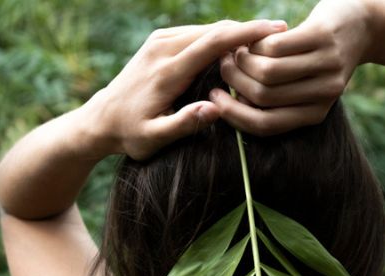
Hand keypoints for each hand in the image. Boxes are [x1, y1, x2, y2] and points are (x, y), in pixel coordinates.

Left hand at [86, 20, 288, 159]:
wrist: (101, 119)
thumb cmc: (130, 135)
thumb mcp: (154, 139)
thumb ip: (184, 124)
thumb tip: (216, 108)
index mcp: (167, 70)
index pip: (214, 42)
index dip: (247, 33)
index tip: (276, 30)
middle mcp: (163, 47)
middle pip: (215, 29)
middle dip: (249, 29)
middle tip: (283, 33)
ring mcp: (161, 40)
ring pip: (207, 28)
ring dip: (237, 32)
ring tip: (268, 39)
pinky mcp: (161, 40)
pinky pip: (197, 33)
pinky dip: (220, 37)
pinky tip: (240, 46)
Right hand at [211, 0, 374, 135]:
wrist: (360, 23)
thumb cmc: (320, 57)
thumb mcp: (303, 84)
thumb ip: (274, 98)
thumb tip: (233, 105)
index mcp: (316, 113)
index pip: (266, 125)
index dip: (234, 115)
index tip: (214, 99)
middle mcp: (325, 93)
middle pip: (262, 96)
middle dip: (233, 81)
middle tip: (224, 66)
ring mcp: (327, 64)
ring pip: (267, 71)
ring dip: (242, 60)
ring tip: (237, 51)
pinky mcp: (323, 37)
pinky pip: (276, 46)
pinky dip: (257, 42)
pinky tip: (255, 38)